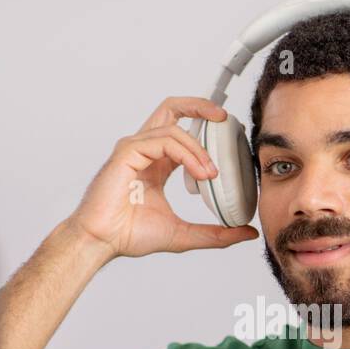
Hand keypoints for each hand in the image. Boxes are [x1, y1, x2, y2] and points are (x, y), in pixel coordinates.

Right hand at [70, 97, 259, 259]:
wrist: (102, 242)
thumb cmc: (129, 235)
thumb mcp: (184, 234)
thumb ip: (215, 233)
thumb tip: (247, 233)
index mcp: (156, 162)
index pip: (181, 129)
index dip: (203, 124)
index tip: (227, 133)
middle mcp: (145, 150)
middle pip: (171, 109)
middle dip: (200, 106)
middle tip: (224, 118)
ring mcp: (134, 148)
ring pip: (173, 129)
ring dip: (198, 149)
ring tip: (211, 174)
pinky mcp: (127, 152)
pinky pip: (162, 141)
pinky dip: (186, 154)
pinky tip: (198, 173)